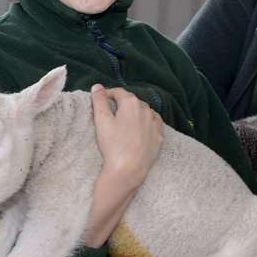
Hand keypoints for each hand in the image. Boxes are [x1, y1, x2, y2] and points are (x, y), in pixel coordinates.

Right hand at [82, 86, 164, 246]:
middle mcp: (146, 109)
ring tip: (124, 122)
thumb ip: (99, 100)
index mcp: (131, 103)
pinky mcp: (159, 137)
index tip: (100, 100)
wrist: (129, 170)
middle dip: (121, 104)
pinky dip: (146, 123)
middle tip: (110, 113)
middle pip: (132, 102)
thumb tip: (97, 86)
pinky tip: (140, 129)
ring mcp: (155, 124)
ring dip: (134, 113)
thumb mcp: (101, 120)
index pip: (118, 92)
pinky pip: (153, 124)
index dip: (107, 94)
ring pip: (144, 112)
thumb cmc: (113, 144)